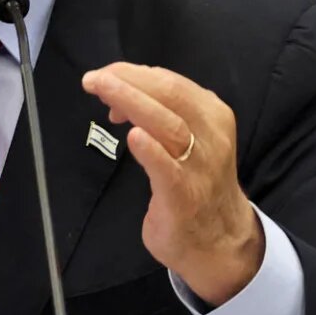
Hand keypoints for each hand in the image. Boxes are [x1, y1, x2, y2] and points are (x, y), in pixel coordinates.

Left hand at [82, 63, 262, 304]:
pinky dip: (151, 150)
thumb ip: (165, 117)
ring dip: (133, 102)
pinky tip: (133, 137)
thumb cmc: (197, 184)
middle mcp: (211, 135)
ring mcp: (199, 166)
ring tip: (103, 91)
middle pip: (171, 95)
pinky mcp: (184, 196)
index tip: (107, 76)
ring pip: (169, 125)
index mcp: (212, 116)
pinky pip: (168, 168)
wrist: (220, 240)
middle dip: (129, 80)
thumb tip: (125, 94)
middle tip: (94, 79)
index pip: (173, 83)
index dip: (135, 74)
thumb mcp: (192, 139)